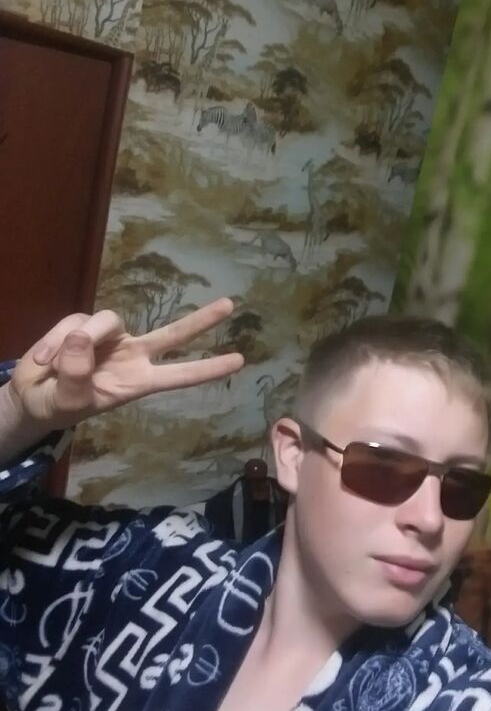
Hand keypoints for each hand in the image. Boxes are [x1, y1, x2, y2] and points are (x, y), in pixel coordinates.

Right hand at [6, 298, 243, 434]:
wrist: (30, 396)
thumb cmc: (58, 405)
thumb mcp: (68, 401)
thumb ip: (77, 373)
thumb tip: (83, 337)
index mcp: (137, 382)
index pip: (179, 375)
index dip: (207, 369)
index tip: (239, 361)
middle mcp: (132, 355)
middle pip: (172, 334)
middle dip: (201, 320)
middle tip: (230, 305)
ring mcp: (110, 338)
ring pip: (107, 321)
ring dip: (75, 341)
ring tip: (51, 367)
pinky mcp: (84, 325)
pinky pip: (73, 323)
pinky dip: (53, 341)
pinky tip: (43, 360)